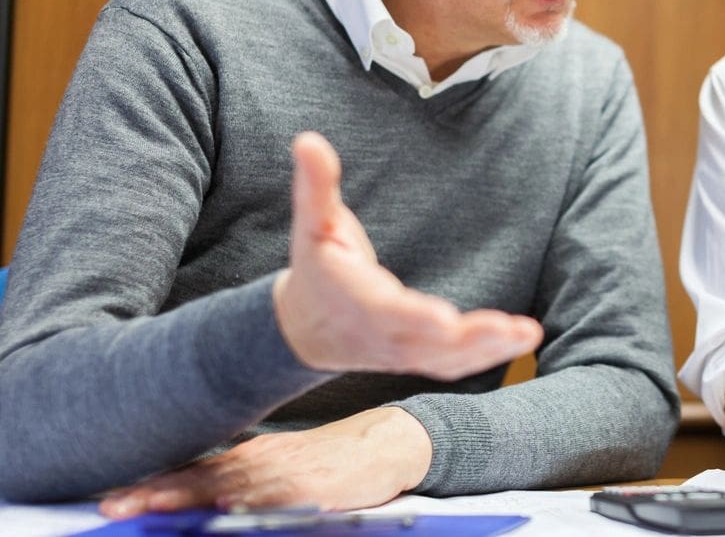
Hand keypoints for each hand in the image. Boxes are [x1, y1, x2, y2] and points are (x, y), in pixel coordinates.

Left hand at [99, 407, 427, 517]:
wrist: (385, 444)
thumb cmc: (330, 463)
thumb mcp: (279, 466)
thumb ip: (242, 480)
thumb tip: (200, 501)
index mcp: (247, 456)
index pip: (190, 471)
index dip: (151, 485)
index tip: (111, 496)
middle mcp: (259, 461)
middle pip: (198, 478)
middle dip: (154, 493)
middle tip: (113, 504)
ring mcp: (283, 473)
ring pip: (226, 486)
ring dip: (186, 497)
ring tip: (149, 506)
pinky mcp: (311, 487)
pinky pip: (273, 497)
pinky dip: (247, 501)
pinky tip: (225, 507)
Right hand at [274, 131, 542, 376]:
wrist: (306, 328)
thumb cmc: (317, 266)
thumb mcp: (312, 223)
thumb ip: (316, 185)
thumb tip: (308, 140)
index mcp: (355, 299)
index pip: (386, 311)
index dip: (415, 317)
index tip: (444, 319)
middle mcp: (382, 332)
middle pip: (428, 342)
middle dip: (471, 339)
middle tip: (513, 330)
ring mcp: (402, 351)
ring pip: (447, 359)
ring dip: (490, 349)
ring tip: (528, 335)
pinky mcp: (419, 356)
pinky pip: (455, 363)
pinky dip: (488, 355)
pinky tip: (522, 340)